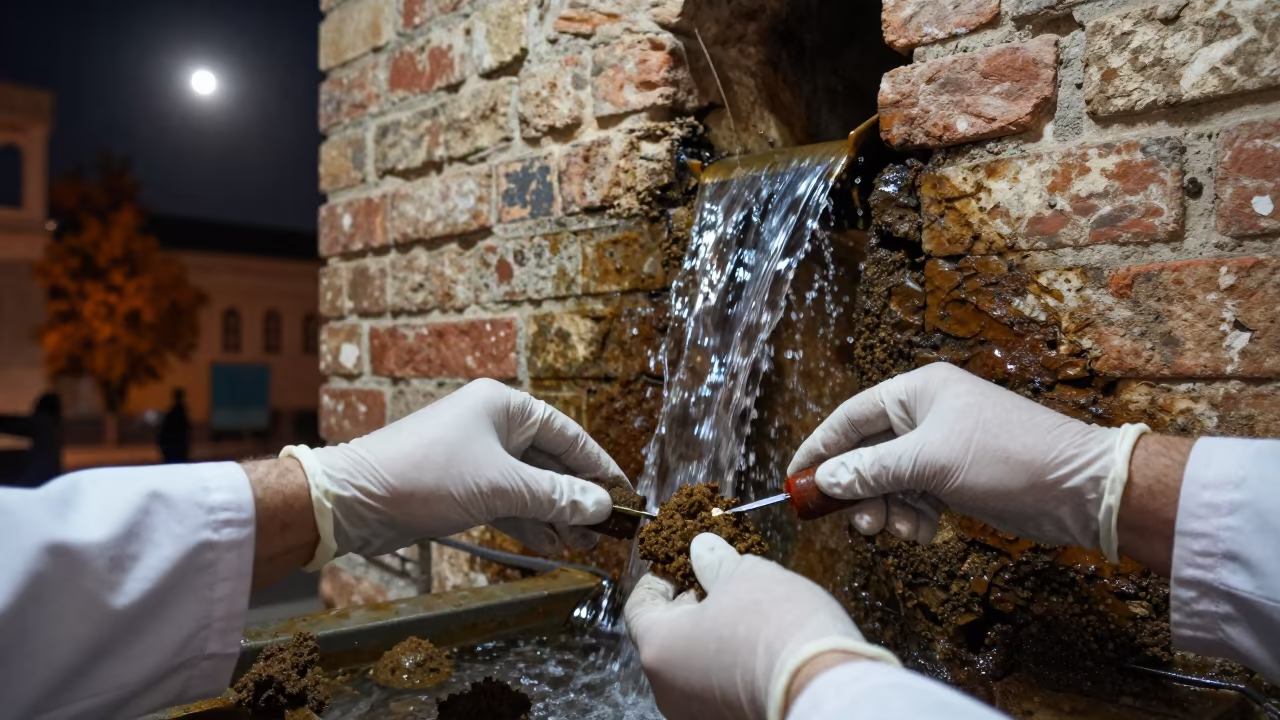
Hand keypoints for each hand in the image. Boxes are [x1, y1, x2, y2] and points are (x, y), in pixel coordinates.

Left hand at [285, 378, 628, 566]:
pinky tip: (552, 544)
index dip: (599, 466)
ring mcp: (476, 455)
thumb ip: (555, 497)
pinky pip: (507, 500)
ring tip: (585, 544)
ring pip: (529, 484)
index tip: (625, 494)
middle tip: (608, 528)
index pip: (568, 434)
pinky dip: (528, 520)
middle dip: (577, 496)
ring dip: (555, 513)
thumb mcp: (499, 486)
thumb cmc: (426, 476)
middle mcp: (492, 424)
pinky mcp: (461, 484)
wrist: (354, 500)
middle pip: (551, 461)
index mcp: (504, 405)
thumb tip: (602, 507)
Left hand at [625, 534, 898, 719]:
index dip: (660, 579)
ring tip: (752, 611)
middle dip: (694, 607)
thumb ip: (716, 562)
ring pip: (695, 665)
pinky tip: (765, 645)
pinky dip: (733, 664)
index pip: (639, 606)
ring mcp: (697, 714)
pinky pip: (720, 687)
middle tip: (724, 583)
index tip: (683, 564)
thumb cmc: (775, 626)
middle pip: (668, 638)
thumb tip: (702, 551)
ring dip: (716, 637)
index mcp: (658, 648)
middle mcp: (667, 689)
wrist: (824, 690)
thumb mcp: (746, 576)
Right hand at [789, 363, 1148, 559]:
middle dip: (858, 490)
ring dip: (887, 508)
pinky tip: (926, 531)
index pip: (849, 417)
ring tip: (898, 530)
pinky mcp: (958, 478)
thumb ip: (872, 470)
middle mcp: (926, 415)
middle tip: (857, 522)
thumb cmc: (1009, 458)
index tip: (794, 480)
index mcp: (917, 392)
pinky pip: (915, 497)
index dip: (819, 448)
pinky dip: (914, 517)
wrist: (1080, 489)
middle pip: (866, 453)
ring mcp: (942, 448)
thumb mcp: (931, 462)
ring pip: (889, 481)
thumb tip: (827, 480)